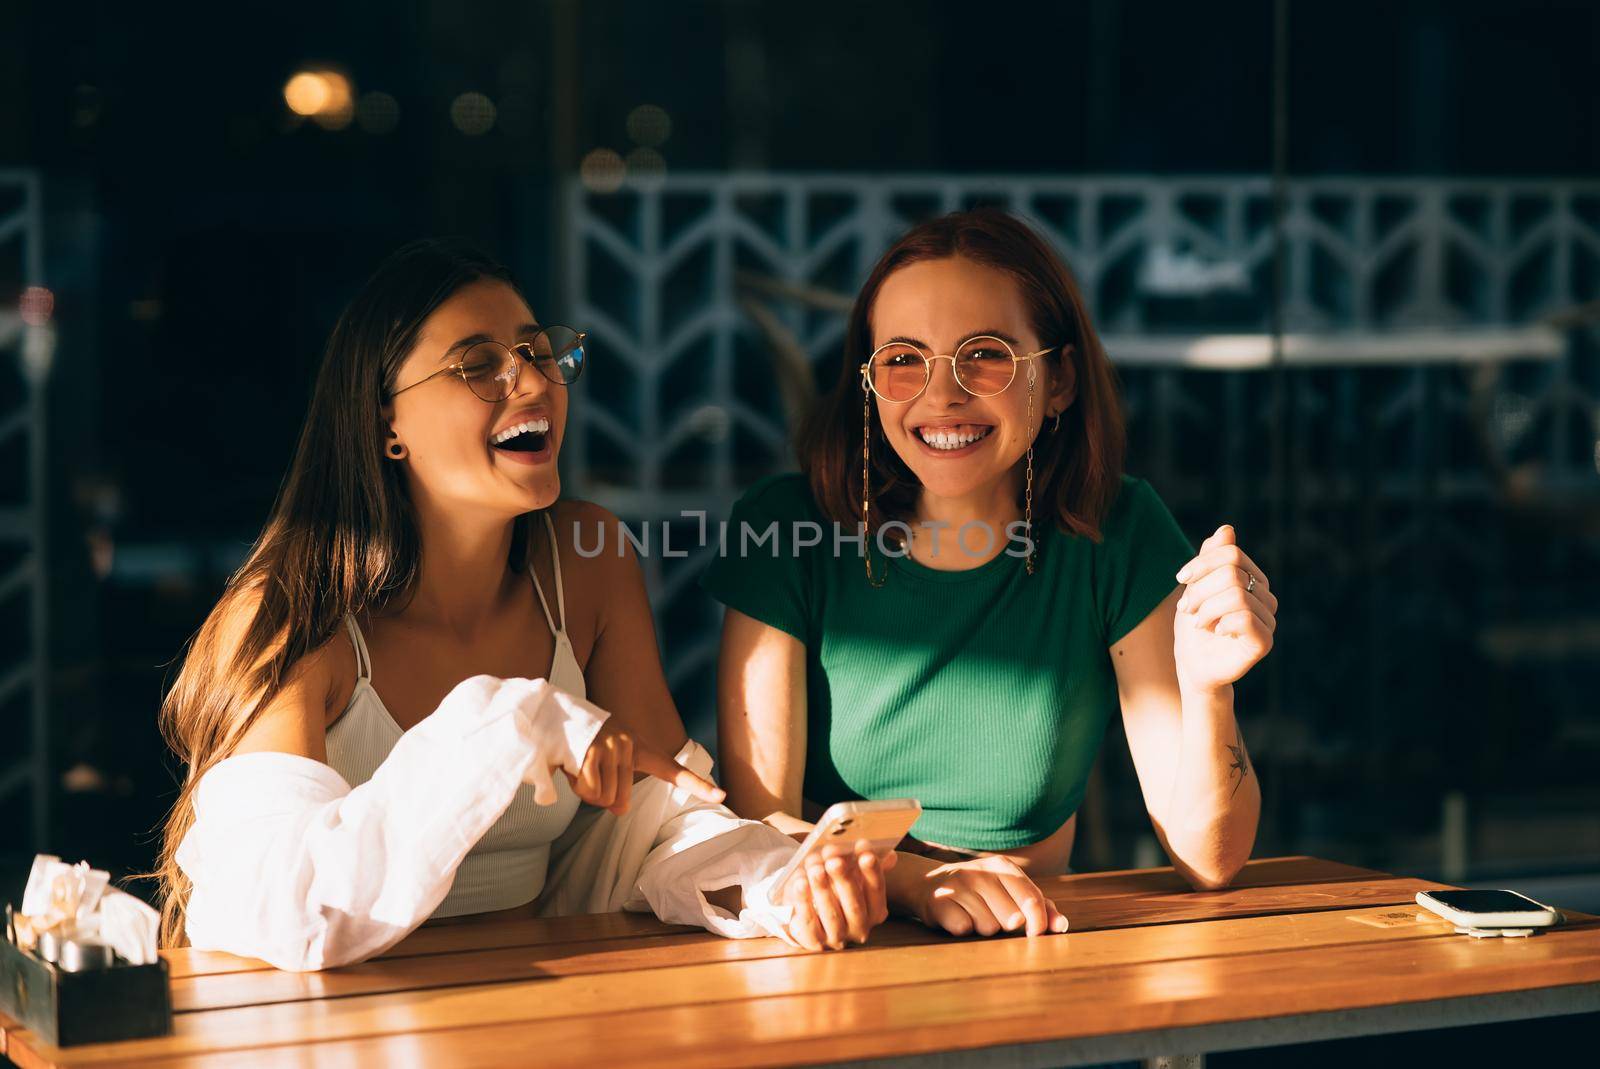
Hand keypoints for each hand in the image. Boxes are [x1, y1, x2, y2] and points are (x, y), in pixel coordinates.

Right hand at [562, 721, 725, 813]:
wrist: (555, 715)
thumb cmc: (582, 745)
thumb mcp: (607, 760)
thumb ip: (617, 786)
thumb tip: (620, 811)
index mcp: (641, 749)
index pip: (675, 771)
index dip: (699, 786)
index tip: (723, 796)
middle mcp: (631, 746)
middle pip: (620, 803)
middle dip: (601, 799)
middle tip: (589, 775)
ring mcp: (613, 747)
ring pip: (603, 799)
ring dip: (586, 791)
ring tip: (579, 766)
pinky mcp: (593, 751)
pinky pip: (589, 792)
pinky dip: (576, 786)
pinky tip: (571, 765)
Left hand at [775, 841, 896, 951]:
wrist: (813, 916)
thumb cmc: (836, 890)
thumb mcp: (853, 876)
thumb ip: (866, 865)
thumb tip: (888, 855)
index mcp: (875, 910)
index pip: (877, 890)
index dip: (871, 870)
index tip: (864, 848)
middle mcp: (860, 927)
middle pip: (854, 905)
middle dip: (844, 880)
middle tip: (834, 860)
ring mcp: (838, 937)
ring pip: (831, 915)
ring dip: (822, 890)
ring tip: (815, 869)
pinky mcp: (815, 941)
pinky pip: (809, 922)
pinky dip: (804, 901)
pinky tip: (800, 882)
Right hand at [908, 854, 1067, 937]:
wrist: (929, 883)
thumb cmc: (980, 892)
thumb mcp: (1009, 890)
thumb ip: (1040, 906)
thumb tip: (1062, 926)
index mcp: (1003, 867)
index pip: (1032, 899)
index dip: (1038, 923)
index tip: (1034, 935)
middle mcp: (981, 872)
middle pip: (1012, 919)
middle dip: (1006, 925)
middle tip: (992, 914)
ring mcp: (959, 886)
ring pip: (989, 927)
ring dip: (983, 928)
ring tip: (972, 914)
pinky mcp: (939, 902)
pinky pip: (964, 929)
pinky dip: (963, 929)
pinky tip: (957, 916)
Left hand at [1173, 525, 1277, 692]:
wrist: (1194, 664)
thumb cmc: (1195, 623)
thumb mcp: (1196, 585)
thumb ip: (1212, 558)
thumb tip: (1227, 529)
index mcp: (1252, 578)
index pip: (1232, 554)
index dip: (1201, 564)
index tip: (1180, 579)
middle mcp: (1266, 596)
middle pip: (1232, 573)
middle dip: (1199, 589)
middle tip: (1186, 608)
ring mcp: (1269, 619)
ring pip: (1236, 595)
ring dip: (1205, 609)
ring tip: (1198, 622)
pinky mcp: (1265, 641)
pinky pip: (1244, 618)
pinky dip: (1220, 622)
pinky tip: (1214, 631)